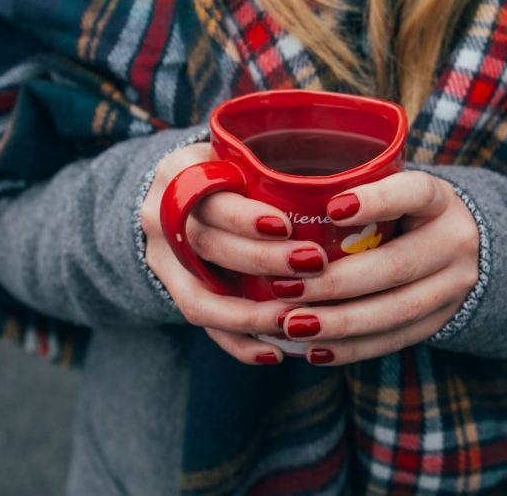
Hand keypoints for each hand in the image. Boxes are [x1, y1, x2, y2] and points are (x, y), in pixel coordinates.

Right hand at [139, 143, 328, 364]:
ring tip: (297, 320)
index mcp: (179, 173)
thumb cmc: (227, 170)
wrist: (176, 195)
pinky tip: (275, 352)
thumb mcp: (236, 154)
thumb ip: (269, 166)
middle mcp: (160, 217)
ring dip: (251, 315)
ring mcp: (161, 260)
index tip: (286, 225)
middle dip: (261, 261)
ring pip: (199, 298)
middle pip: (207, 246)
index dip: (244, 217)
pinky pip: (203, 325)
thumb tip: (347, 186)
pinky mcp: (172, 291)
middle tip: (313, 264)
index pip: (208, 196)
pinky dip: (239, 343)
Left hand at [273, 171, 479, 364]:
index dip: (377, 201)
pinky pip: (395, 339)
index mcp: (440, 200)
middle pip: (396, 266)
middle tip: (285, 289)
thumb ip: (356, 191)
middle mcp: (454, 242)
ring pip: (396, 311)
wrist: (464, 248)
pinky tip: (314, 350)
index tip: (331, 208)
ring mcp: (453, 287)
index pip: (415, 193)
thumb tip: (283, 199)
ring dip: (340, 322)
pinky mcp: (440, 321)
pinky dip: (352, 348)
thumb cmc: (405, 212)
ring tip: (293, 325)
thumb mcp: (395, 189)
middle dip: (336, 282)